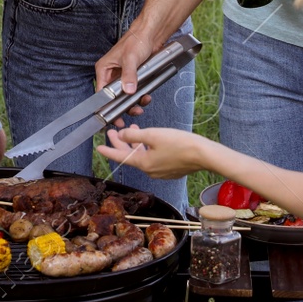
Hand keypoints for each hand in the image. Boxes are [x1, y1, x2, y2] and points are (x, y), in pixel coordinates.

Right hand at [94, 28, 160, 121]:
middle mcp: (111, 74)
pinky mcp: (133, 78)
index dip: (106, 106)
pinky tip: (146, 96)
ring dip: (133, 103)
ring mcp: (122, 77)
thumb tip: (127, 90)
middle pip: (113, 97)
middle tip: (129, 115)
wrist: (151, 34)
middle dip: (122, 107)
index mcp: (104, 69)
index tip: (112, 117)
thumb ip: (128, 75)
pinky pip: (134, 92)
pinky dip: (140, 96)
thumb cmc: (136, 40)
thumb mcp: (131, 58)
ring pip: (124, 96)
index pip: (101, 93)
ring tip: (140, 105)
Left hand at [96, 126, 210, 179]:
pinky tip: (150, 139)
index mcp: (143, 163)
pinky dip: (147, 148)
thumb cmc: (179, 143)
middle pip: (130, 157)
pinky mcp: (170, 170)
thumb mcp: (153, 135)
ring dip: (135, 144)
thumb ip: (134, 135)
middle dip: (121, 143)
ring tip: (133, 129)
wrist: (203, 155)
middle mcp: (150, 171)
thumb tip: (121, 135)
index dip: (108, 150)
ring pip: (142, 156)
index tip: (98, 148)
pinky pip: (153, 159)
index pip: (120, 157)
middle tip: (113, 131)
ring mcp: (161, 172)